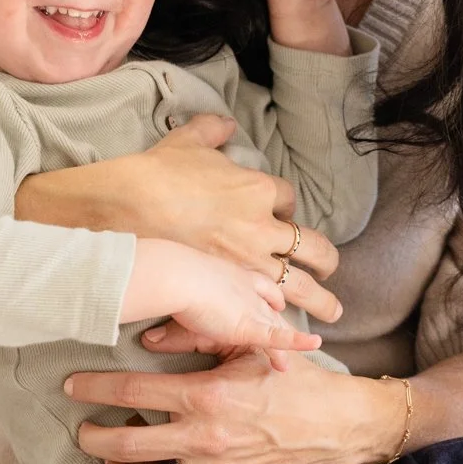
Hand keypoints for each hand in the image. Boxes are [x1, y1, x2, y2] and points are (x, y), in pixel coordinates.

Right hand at [17, 114, 343, 319]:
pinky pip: (269, 309)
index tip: (279, 214)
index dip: (282, 207)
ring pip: (299, 283)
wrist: (129, 208)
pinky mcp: (231, 287)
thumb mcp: (189, 142)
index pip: (285, 199)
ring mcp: (249, 261)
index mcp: (257, 189)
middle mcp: (262, 228)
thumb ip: (212, 132)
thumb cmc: (158, 175)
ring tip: (333, 310)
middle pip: (310, 244)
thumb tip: (224, 124)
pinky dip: (287, 325)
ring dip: (319, 298)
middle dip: (323, 257)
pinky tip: (300, 339)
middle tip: (329, 265)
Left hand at [69, 353, 382, 463]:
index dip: (94, 388)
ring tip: (108, 461)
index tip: (72, 386)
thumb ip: (200, 338)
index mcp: (207, 395)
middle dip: (92, 436)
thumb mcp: (247, 350)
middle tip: (83, 429)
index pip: (131, 391)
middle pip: (124, 444)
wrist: (333, 425)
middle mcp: (204, 438)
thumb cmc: (290, 381)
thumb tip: (151, 335)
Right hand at [146, 242, 318, 374]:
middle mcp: (245, 286)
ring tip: (295, 354)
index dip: (264, 294)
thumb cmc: (164, 277)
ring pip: (275, 322)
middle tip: (285, 325)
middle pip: (268, 302)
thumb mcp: (170, 294)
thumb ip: (166, 316)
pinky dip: (297, 341)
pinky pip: (280, 336)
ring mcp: (251, 305)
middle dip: (277, 315)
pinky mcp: (251, 325)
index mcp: (227, 273)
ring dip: (285, 337)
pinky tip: (314, 344)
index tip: (273, 302)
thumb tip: (149, 338)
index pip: (254, 284)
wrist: (173, 277)